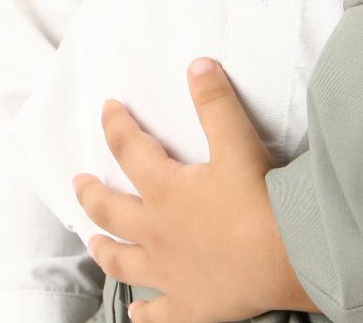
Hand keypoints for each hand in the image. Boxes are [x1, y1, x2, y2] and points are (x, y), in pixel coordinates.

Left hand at [72, 58, 315, 322]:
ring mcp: (168, 273)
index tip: (107, 109)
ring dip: (104, 249)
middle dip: (91, 193)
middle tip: (78, 181)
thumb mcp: (236, 141)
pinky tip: (135, 312)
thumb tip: (197, 65)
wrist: (284, 256)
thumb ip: (215, 102)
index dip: (116, 125)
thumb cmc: (259, 199)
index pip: (129, 150)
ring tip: (92, 241)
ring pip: (123, 261)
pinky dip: (142, 313)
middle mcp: (156, 232)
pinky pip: (156, 313)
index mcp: (165, 190)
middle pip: (111, 211)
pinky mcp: (187, 305)